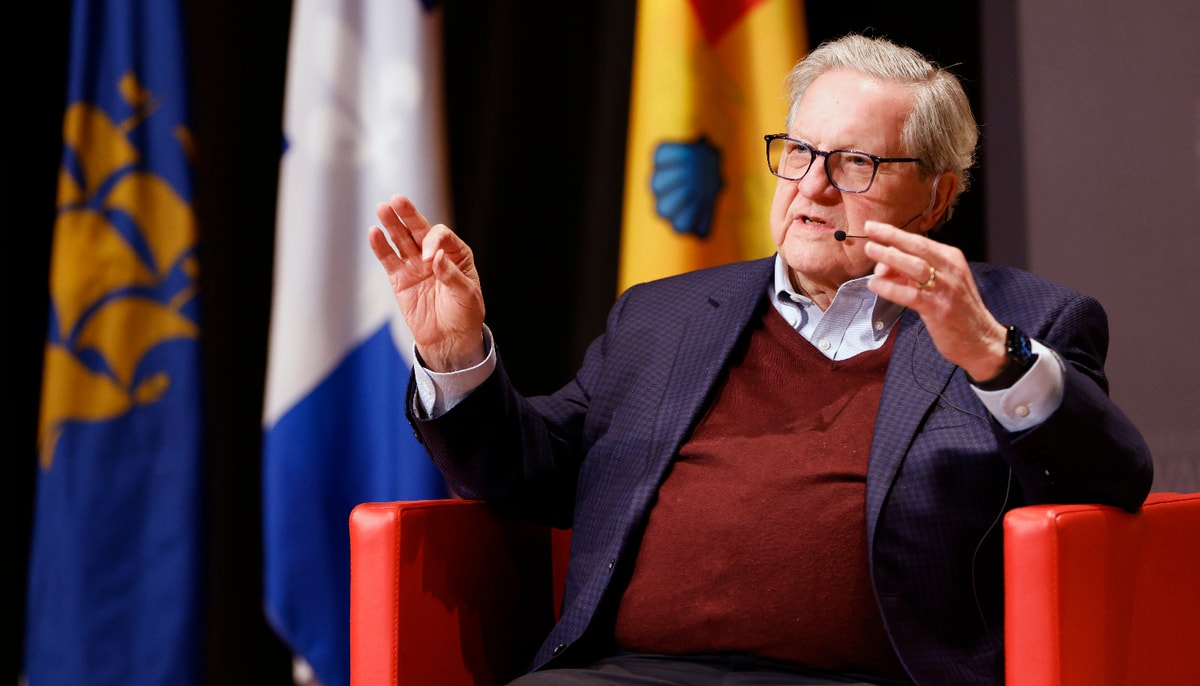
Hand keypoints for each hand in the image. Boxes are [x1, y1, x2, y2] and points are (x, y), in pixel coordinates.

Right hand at [368, 194, 486, 371]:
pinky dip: (380, 247)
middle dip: (408, 215)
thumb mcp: (466, 295)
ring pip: (401, 240)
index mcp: (455, 254)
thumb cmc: (465, 315)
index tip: (430, 260)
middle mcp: (434, 256)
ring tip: (382, 208)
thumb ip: (451, 275)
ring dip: (391, 224)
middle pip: (419, 230)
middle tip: (397, 200)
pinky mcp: (400, 279)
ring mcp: (415, 266)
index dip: (433, 242)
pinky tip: (374, 233)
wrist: (450, 340)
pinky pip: (389, 260)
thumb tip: (435, 256)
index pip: (441, 236)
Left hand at [862, 220, 1006, 381]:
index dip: (894, 233)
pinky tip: (875, 285)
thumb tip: (883, 266)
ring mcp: (945, 288)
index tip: (874, 227)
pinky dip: (890, 288)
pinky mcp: (939, 309)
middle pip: (918, 246)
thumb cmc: (957, 310)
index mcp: (951, 259)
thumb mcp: (939, 283)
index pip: (920, 241)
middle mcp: (950, 269)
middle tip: (870, 232)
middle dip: (891, 237)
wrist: (981, 340)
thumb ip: (912, 274)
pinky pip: (910, 295)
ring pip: (915, 266)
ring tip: (871, 251)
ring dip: (890, 257)